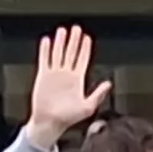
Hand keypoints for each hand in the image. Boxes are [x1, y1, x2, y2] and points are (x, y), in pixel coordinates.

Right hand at [25, 26, 108, 145]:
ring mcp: (54, 74)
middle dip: (74, 41)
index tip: (87, 37)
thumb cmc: (68, 118)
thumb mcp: (88, 107)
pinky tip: (46, 41)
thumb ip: (98, 95)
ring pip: (58, 53)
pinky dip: (45, 50)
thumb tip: (108, 84)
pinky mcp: (43, 76)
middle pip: (71, 53)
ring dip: (60, 42)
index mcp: (78, 80)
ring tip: (63, 30)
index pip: (82, 60)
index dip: (85, 48)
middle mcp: (66, 75)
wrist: (49, 122)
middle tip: (76, 28)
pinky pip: (44, 60)